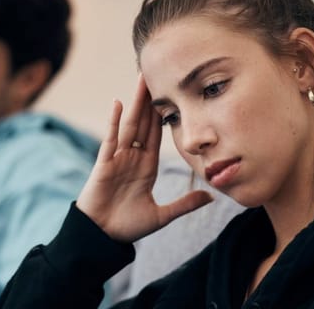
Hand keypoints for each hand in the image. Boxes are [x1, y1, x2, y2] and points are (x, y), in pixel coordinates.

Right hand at [76, 75, 212, 242]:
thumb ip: (185, 204)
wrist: (102, 238)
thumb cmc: (127, 227)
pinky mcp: (104, 164)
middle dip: (150, 100)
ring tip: (141, 80)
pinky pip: (110, 139)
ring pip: (129, 125)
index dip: (163, 114)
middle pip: (143, 123)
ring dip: (135, 103)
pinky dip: (113, 122)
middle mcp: (132, 158)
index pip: (156, 134)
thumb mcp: (162, 215)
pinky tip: (117, 104)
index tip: (171, 94)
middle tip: (157, 75)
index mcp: (146, 167)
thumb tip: (211, 197)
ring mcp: (117, 159)